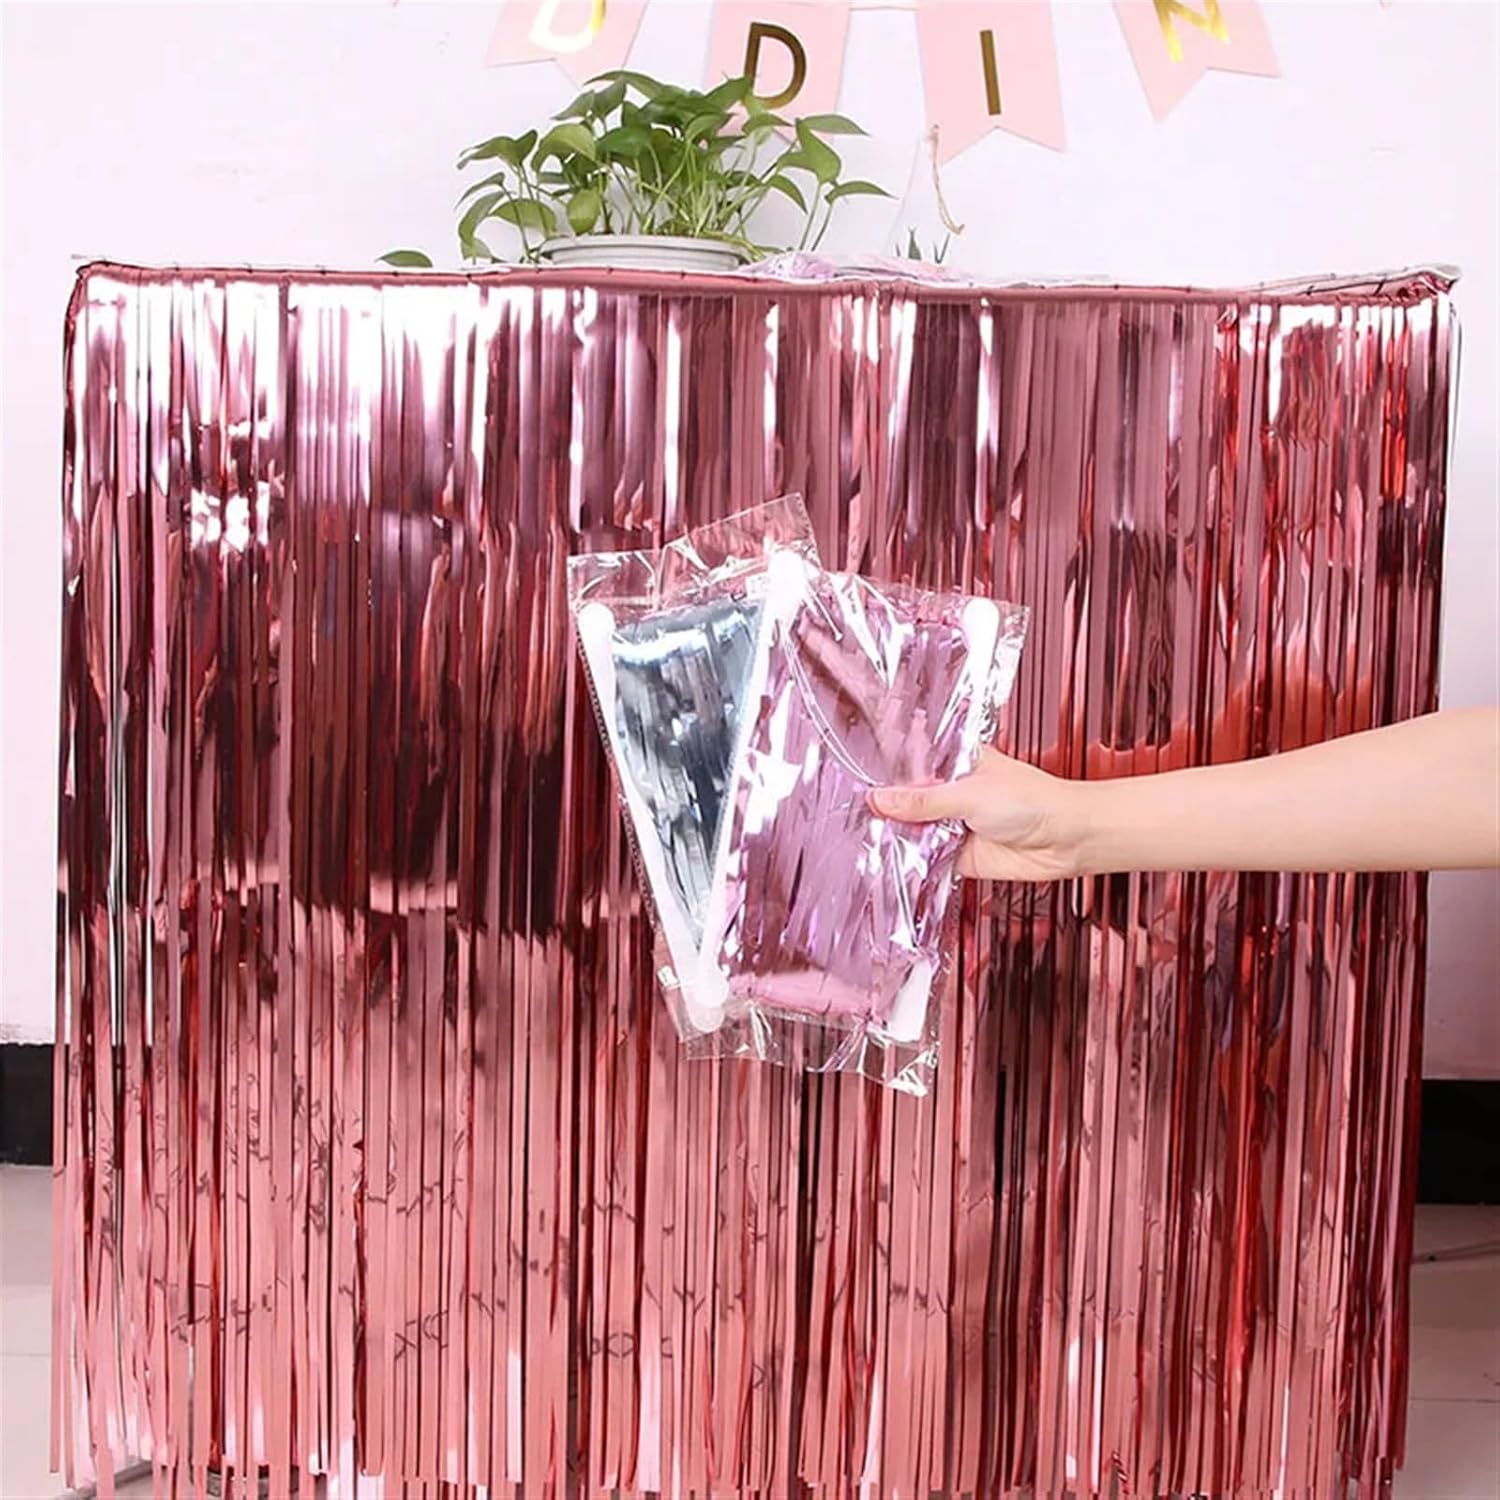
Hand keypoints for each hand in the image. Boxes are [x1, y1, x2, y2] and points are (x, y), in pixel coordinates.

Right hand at [869, 748, 1085, 881]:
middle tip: (851, 813)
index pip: (912, 763)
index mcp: (955, 763)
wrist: (1067, 840)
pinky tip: (889, 861)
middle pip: (907, 801)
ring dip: (895, 837)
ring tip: (863, 838)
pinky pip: (926, 860)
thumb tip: (880, 799)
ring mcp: (953, 824)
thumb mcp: (969, 794)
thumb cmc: (1033, 802)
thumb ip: (923, 801)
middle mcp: (951, 793)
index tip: (854, 777)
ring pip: (914, 831)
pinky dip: (910, 864)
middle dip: (885, 809)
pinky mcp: (958, 856)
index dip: (885, 771)